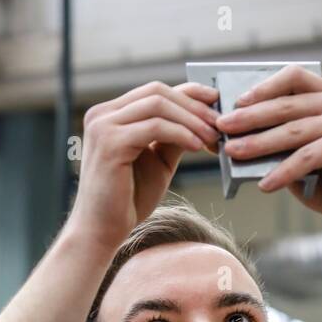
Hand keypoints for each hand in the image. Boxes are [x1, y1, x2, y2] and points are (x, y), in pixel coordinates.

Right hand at [73, 81, 221, 250]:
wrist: (103, 230)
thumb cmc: (128, 200)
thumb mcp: (158, 161)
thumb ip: (174, 136)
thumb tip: (203, 118)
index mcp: (110, 115)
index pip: (154, 91)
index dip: (188, 92)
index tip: (216, 102)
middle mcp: (102, 115)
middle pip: (157, 92)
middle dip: (193, 106)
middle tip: (219, 123)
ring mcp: (103, 126)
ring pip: (158, 105)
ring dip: (191, 120)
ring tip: (212, 138)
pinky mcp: (110, 143)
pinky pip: (154, 127)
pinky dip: (181, 133)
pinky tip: (197, 146)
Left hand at [216, 64, 321, 237]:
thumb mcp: (302, 152)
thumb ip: (281, 136)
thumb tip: (239, 132)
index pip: (294, 78)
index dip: (264, 87)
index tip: (238, 102)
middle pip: (288, 105)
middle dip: (250, 118)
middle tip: (223, 127)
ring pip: (293, 132)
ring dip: (259, 143)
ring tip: (234, 152)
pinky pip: (306, 157)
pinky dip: (283, 172)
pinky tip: (264, 184)